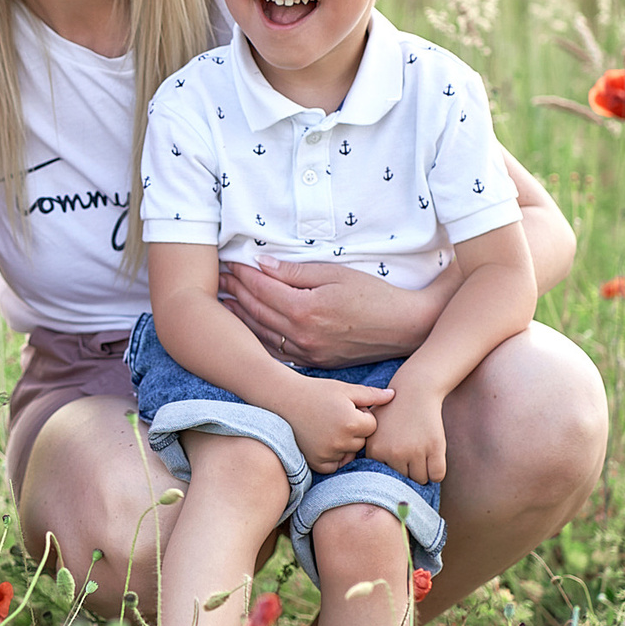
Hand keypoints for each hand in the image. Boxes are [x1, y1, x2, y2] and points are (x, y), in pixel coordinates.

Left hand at [222, 256, 447, 368]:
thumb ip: (296, 272)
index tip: (231, 263)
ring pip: (261, 334)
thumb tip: (262, 264)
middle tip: (220, 279)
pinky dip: (258, 338)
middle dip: (236, 292)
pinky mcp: (313, 362)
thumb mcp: (336, 274)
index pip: (263, 288)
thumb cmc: (374, 295)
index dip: (244, 274)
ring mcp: (306, 352)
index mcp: (305, 309)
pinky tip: (247, 329)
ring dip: (241, 317)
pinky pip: (277, 351)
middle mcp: (301, 335)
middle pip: (257, 311)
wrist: (404, 328)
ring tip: (224, 302)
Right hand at [277, 373, 391, 473]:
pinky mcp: (316, 462)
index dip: (362, 415)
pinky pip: (335, 465)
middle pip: (362, 441)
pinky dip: (332, 456)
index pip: (372, 426)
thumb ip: (371, 394)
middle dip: (354, 430)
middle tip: (334, 416)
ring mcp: (328, 453)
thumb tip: (393, 396)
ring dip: (344, 444)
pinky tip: (322, 440)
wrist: (283, 400)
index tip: (345, 407)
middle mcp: (341, 441)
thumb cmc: (316, 391)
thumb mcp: (345, 389)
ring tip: (326, 426)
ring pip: (349, 453)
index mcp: (351, 422)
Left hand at [363, 383, 446, 484]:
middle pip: (403, 480)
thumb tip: (372, 483)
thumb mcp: (373, 428)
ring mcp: (415, 451)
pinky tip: (434, 460)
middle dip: (408, 473)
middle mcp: (394, 453)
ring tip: (422, 457)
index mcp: (376, 450)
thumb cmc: (393, 410)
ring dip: (423, 473)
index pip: (385, 479)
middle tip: (412, 458)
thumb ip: (371, 452)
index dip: (393, 471)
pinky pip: (437, 476)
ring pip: (421, 480)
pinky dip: (437, 473)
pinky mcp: (434, 447)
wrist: (415, 390)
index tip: (397, 463)